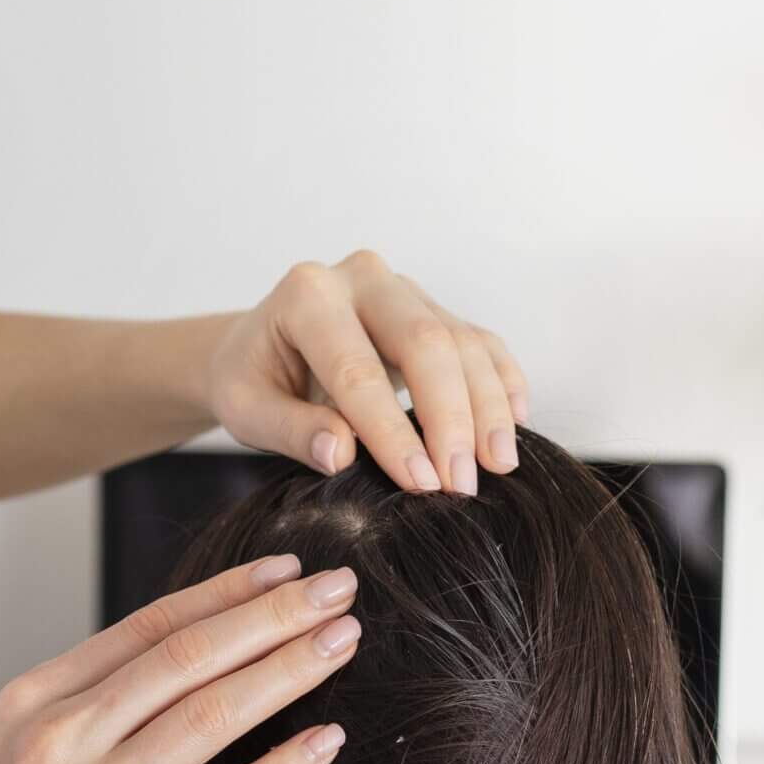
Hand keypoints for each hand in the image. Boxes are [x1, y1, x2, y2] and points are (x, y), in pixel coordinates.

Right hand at [0, 552, 357, 763]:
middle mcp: (60, 736)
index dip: (223, 593)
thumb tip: (155, 688)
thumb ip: (72, 719)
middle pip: (188, 654)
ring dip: (287, 669)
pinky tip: (324, 742)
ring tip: (342, 641)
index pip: (147, 626)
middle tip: (338, 585)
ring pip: (210, 713)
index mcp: (31, 701)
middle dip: (273, 613)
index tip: (281, 571)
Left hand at [206, 249, 529, 496]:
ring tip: (499, 466)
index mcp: (307, 296)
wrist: (261, 346)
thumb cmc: (253, 379)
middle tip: (463, 484)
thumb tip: (341, 454)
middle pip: (426, 342)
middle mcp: (362, 279)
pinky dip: (503, 382)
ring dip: (488, 408)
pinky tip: (516, 423)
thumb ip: (291, 430)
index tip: (420, 484)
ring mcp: (404, 289)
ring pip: (462, 342)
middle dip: (452, 418)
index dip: (391, 431)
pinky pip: (481, 341)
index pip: (357, 369)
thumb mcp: (247, 409)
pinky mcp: (434, 309)